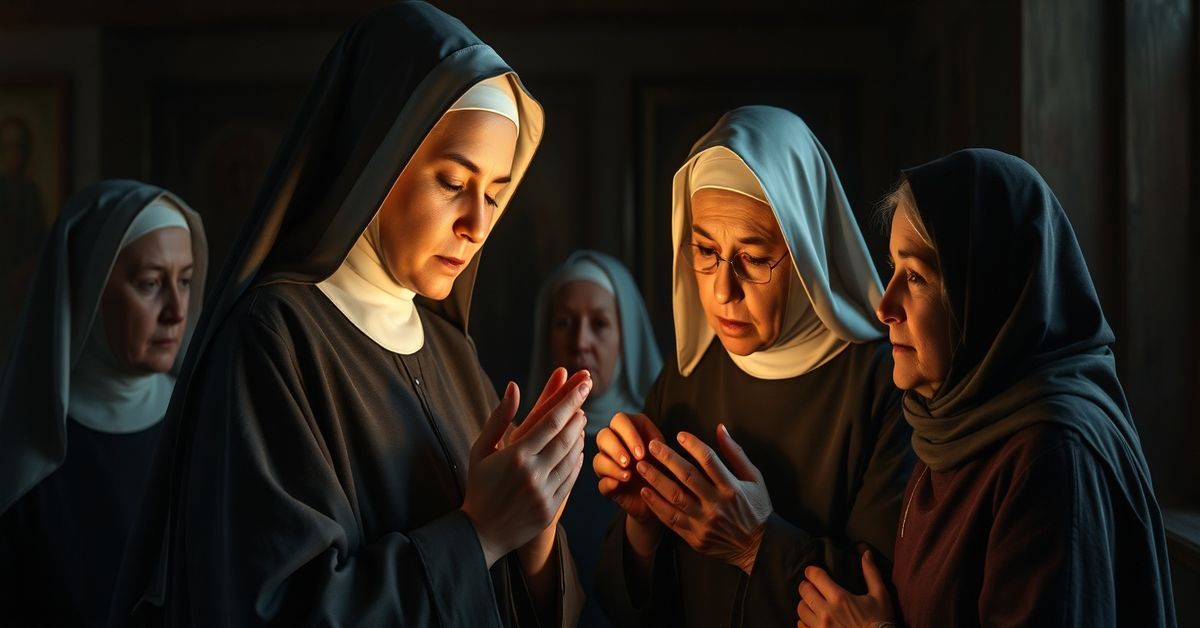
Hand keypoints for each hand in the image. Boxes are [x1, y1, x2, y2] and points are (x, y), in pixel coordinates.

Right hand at [462, 377, 589, 566]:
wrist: (480, 532)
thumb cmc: (479, 486)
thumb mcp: (481, 450)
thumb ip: (499, 417)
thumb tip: (514, 386)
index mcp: (515, 455)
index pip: (550, 422)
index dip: (569, 401)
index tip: (582, 385)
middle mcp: (532, 473)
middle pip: (566, 438)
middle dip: (578, 416)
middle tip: (584, 401)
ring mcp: (544, 492)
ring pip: (571, 458)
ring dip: (579, 437)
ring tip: (581, 423)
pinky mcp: (551, 508)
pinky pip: (571, 480)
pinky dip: (577, 462)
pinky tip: (577, 450)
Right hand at [594, 411, 665, 525]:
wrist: (668, 496)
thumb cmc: (668, 469)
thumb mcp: (669, 455)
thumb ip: (661, 447)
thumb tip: (653, 444)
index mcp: (631, 431)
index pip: (619, 420)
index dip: (628, 434)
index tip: (642, 452)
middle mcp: (616, 444)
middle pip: (603, 436)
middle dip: (615, 448)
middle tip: (629, 462)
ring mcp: (610, 465)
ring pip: (598, 459)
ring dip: (611, 466)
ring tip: (627, 476)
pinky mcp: (610, 485)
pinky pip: (601, 483)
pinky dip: (608, 483)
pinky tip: (617, 485)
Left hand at [637, 424, 771, 573]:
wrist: (758, 548)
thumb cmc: (756, 507)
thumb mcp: (754, 478)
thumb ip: (735, 453)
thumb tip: (720, 428)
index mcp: (732, 488)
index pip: (709, 460)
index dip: (693, 445)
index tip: (679, 435)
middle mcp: (717, 504)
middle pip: (687, 476)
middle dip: (667, 459)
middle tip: (652, 446)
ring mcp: (704, 522)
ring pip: (675, 498)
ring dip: (656, 480)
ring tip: (641, 466)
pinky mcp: (695, 537)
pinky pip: (671, 519)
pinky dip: (656, 505)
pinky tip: (645, 492)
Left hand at [796, 550, 892, 627]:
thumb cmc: (881, 622)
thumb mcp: (880, 595)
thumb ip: (871, 573)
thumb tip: (866, 552)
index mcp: (839, 598)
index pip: (815, 577)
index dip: (811, 571)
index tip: (811, 571)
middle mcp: (826, 612)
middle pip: (804, 591)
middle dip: (807, 586)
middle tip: (811, 586)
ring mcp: (820, 627)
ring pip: (801, 609)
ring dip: (805, 603)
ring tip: (812, 602)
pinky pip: (801, 626)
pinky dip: (804, 621)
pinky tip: (812, 619)